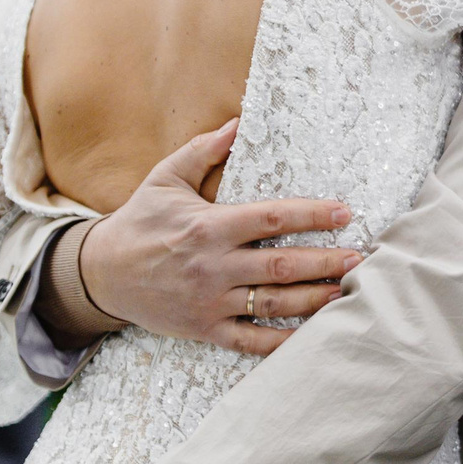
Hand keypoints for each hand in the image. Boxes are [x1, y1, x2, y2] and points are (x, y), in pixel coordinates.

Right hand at [77, 120, 365, 355]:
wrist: (100, 273)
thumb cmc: (140, 221)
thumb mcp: (166, 178)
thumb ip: (204, 150)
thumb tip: (237, 121)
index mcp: (209, 226)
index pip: (272, 218)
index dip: (312, 215)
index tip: (344, 212)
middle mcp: (213, 265)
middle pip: (282, 266)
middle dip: (326, 262)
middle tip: (361, 257)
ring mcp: (210, 301)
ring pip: (274, 303)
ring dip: (315, 299)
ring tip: (348, 290)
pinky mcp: (205, 329)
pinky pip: (252, 340)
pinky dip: (283, 342)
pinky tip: (313, 335)